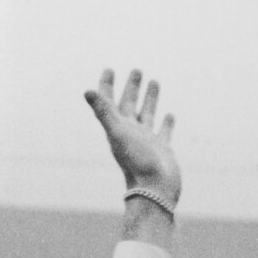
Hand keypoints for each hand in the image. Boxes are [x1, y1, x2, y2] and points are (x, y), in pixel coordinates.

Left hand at [85, 68, 179, 207]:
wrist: (153, 188)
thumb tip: (87, 91)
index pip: (109, 102)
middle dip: (131, 87)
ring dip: (149, 98)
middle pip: (129, 105)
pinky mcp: (162, 149)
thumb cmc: (135, 161)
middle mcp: (130, 133)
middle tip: (136, 69)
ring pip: (146, 114)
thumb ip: (103, 112)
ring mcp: (146, 141)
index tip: (109, 69)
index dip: (107, 86)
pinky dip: (166, 122)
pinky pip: (163, 132)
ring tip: (154, 81)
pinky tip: (170, 114)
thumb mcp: (118, 133)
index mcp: (117, 128)